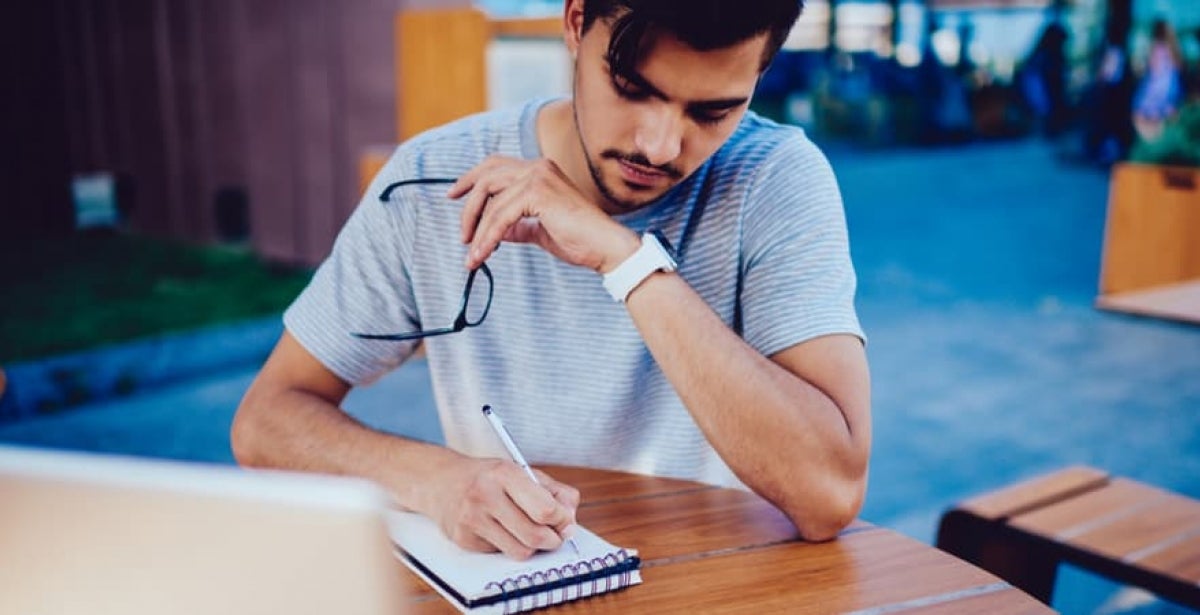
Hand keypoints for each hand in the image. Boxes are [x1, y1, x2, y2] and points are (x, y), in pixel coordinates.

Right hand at [418, 454, 579, 559]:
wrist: (441, 482)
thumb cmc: (488, 477)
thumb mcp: (522, 472)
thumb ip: (554, 492)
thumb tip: (571, 521)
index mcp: (504, 473)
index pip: (545, 508)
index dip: (562, 520)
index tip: (565, 522)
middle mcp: (485, 495)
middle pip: (535, 535)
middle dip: (552, 540)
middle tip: (555, 535)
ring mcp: (472, 519)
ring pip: (520, 551)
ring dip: (532, 547)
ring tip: (530, 533)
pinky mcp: (464, 540)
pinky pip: (501, 554)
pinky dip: (508, 546)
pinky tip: (501, 530)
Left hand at [448, 156, 639, 272]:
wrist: (605, 247)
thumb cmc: (579, 240)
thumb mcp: (539, 231)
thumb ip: (517, 225)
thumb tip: (494, 231)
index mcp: (540, 170)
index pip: (495, 166)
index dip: (471, 178)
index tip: (452, 195)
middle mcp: (538, 167)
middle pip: (487, 177)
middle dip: (468, 205)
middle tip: (462, 235)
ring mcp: (538, 177)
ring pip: (491, 201)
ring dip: (477, 231)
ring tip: (473, 256)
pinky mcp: (538, 193)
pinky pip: (500, 217)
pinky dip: (488, 237)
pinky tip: (482, 255)